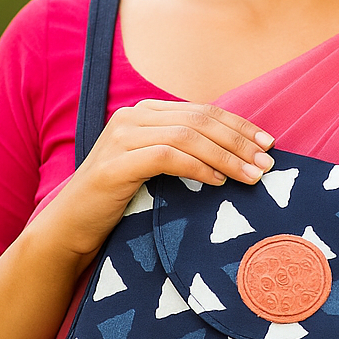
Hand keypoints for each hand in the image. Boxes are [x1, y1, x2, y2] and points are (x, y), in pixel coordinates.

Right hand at [38, 100, 275, 264]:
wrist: (70, 228)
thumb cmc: (120, 201)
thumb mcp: (155, 167)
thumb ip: (185, 151)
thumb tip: (239, 154)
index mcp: (144, 112)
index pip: (202, 111)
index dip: (239, 125)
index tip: (268, 144)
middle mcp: (132, 116)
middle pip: (199, 120)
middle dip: (238, 141)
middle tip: (267, 164)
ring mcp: (120, 137)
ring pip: (187, 136)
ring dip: (225, 156)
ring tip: (251, 176)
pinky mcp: (115, 164)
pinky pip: (166, 156)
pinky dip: (197, 167)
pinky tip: (217, 182)